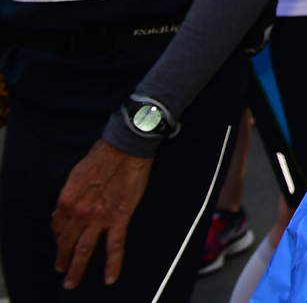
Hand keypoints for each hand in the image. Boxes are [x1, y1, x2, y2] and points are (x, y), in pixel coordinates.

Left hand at [53, 140, 151, 287]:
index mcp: (66, 200)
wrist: (125, 148)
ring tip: (72, 281)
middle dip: (62, 259)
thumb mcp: (75, 175)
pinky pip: (114, 246)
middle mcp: (79, 212)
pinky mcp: (119, 218)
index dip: (59, 236)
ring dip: (77, 268)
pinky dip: (112, 264)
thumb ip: (69, 196)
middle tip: (62, 271)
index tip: (62, 241)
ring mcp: (99, 218)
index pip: (57, 226)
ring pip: (84, 249)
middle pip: (67, 243)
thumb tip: (66, 210)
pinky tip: (110, 277)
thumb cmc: (102, 156)